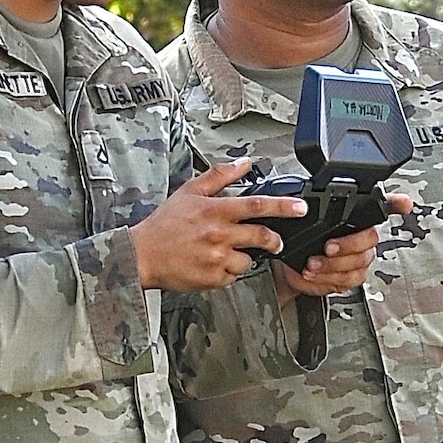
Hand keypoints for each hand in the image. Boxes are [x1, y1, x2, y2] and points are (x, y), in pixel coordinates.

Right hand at [130, 158, 305, 291]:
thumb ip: (220, 176)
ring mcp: (217, 259)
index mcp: (215, 211)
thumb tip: (244, 163)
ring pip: (249, 260)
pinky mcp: (213, 279)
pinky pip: (233, 277)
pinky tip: (213, 263)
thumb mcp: (189, 191)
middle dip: (275, 240)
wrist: (142, 255)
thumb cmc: (164, 224)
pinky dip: (228, 271)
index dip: (283, 206)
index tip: (300, 208)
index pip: (257, 205)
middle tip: (275, 241)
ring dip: (244, 256)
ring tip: (225, 251)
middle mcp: (219, 235)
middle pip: (262, 236)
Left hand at [272, 191, 413, 301]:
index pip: (382, 205)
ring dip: (333, 265)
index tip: (404, 203)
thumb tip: (303, 198)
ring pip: (359, 263)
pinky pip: (349, 280)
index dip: (396, 204)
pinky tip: (315, 274)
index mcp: (352, 216)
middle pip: (369, 240)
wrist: (286, 265)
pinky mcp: (350, 277)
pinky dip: (329, 279)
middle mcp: (361, 236)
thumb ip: (304, 203)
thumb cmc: (296, 238)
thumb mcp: (296, 215)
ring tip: (313, 264)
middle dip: (348, 245)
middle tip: (328, 247)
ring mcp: (358, 258)